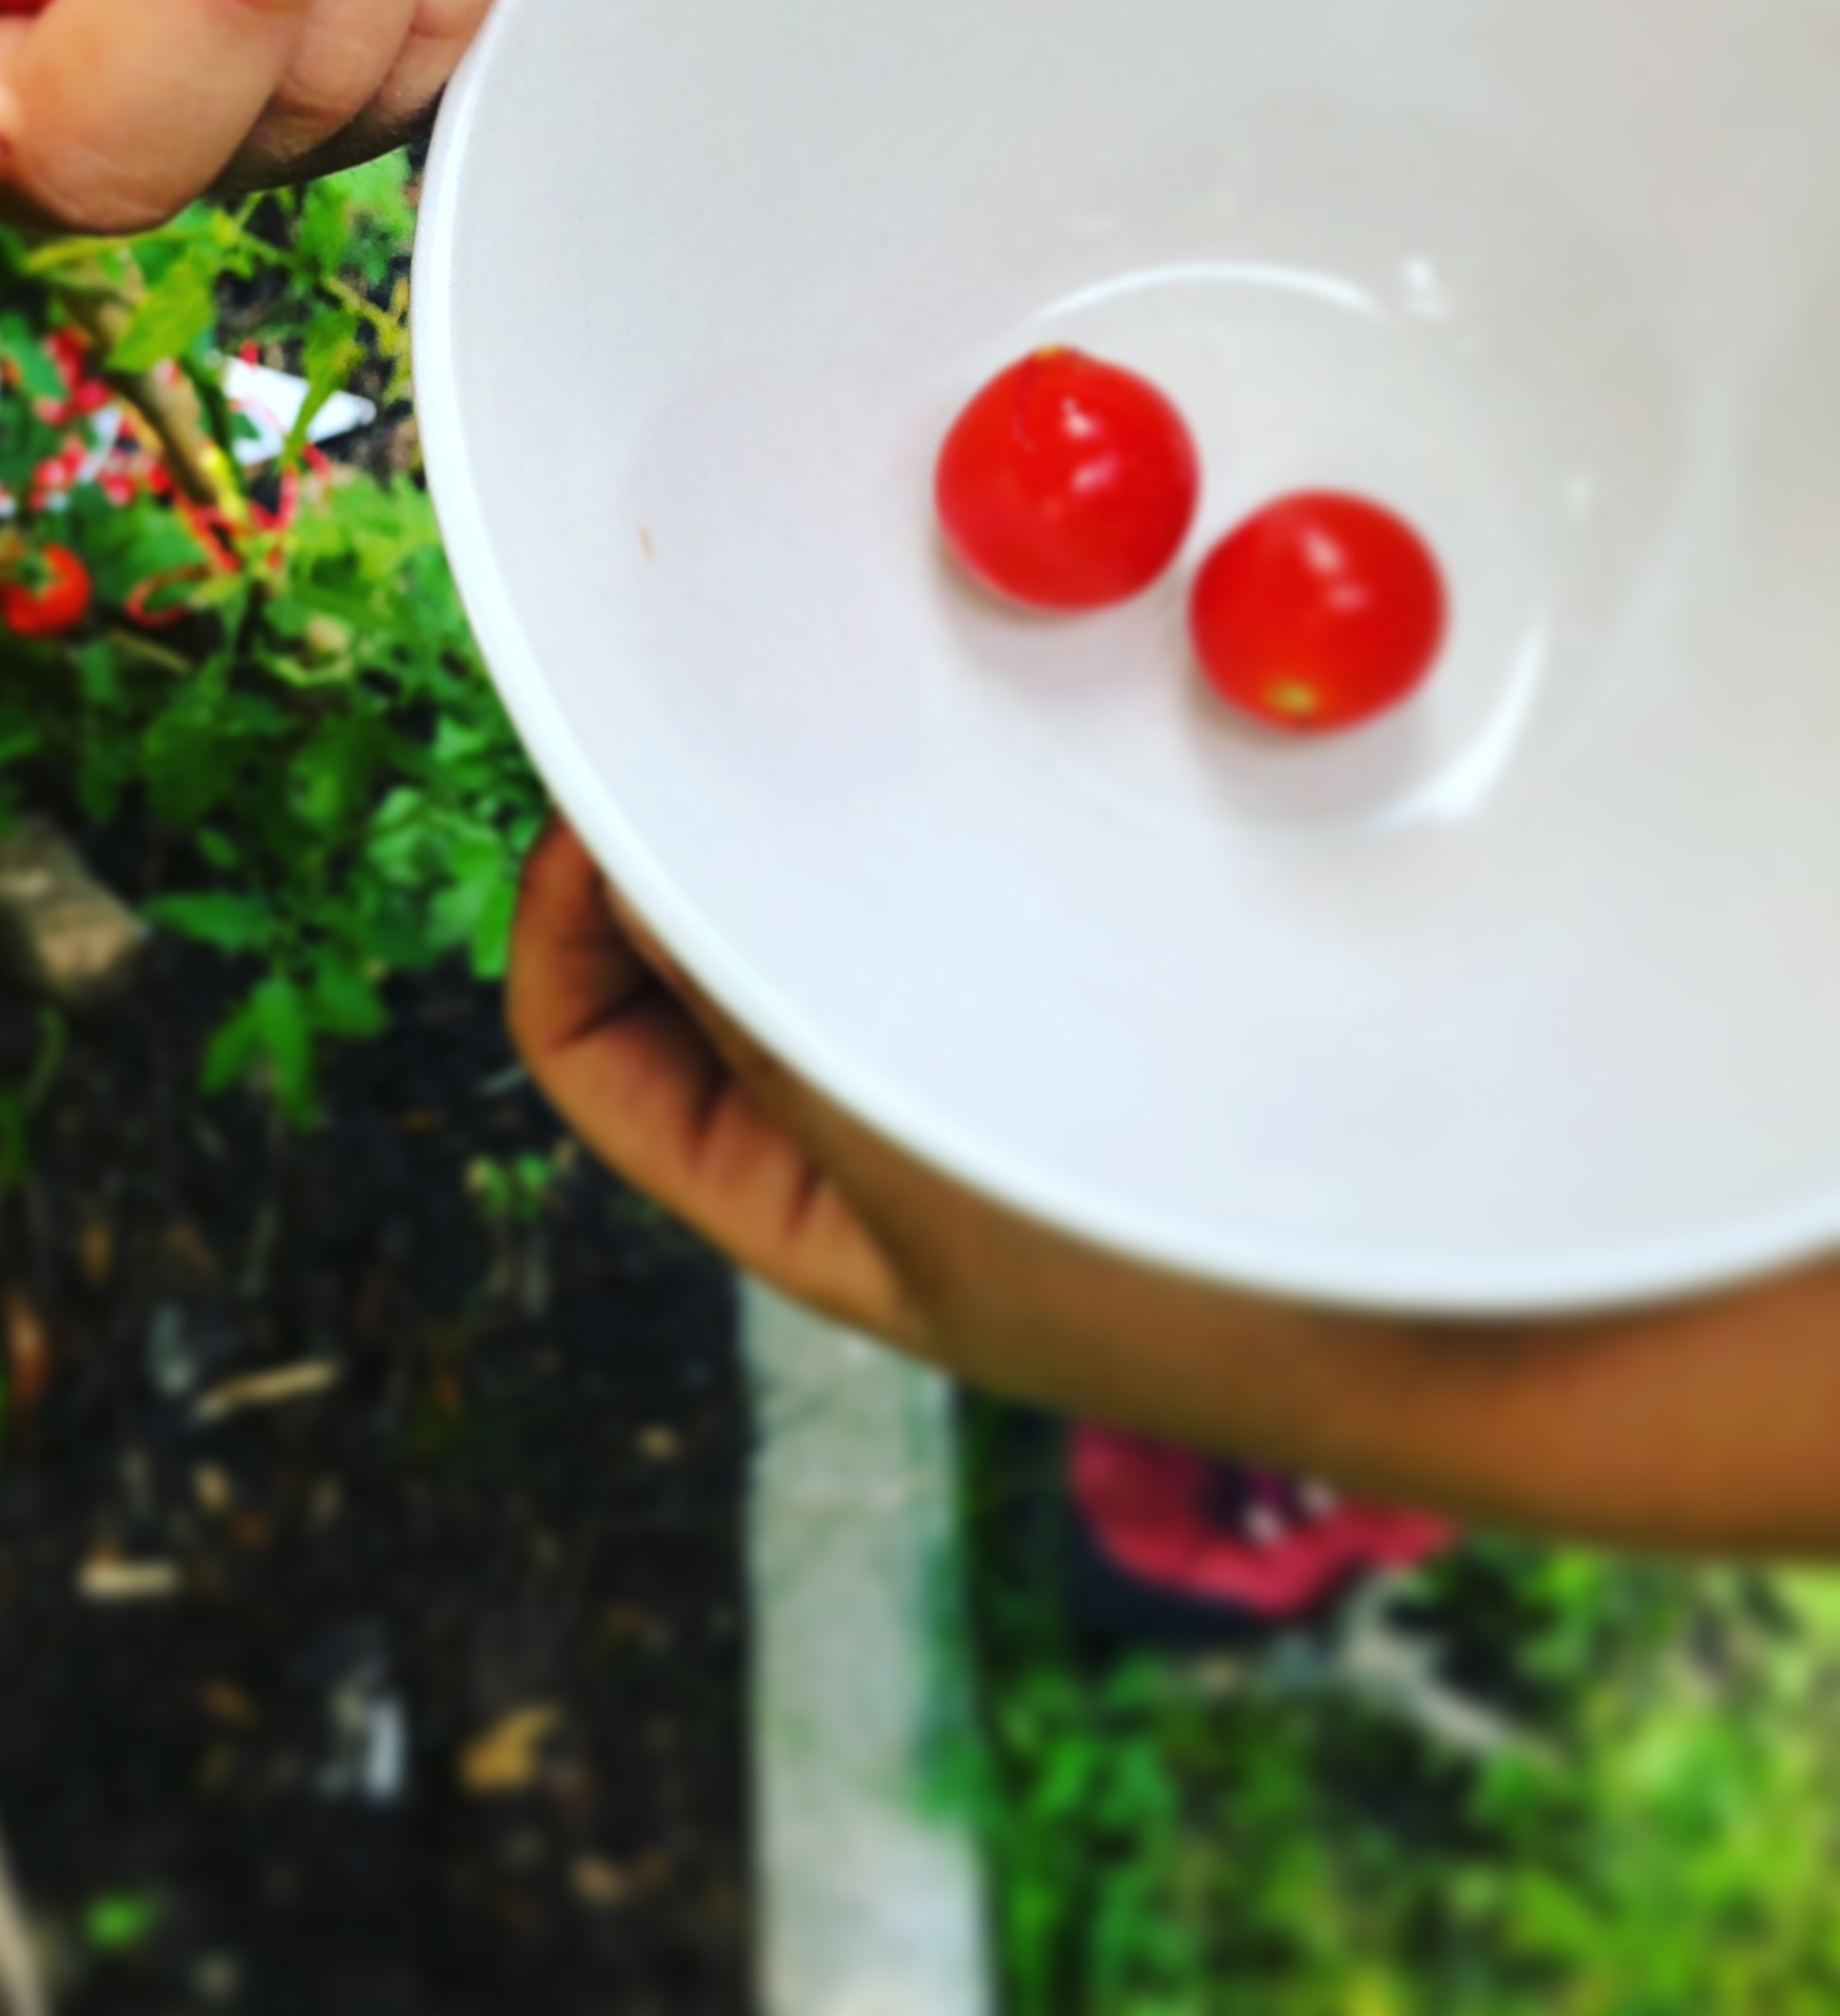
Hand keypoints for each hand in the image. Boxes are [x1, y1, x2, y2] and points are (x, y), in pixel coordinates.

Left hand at [507, 817, 1839, 1557]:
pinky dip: (947, 829)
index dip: (561, 928)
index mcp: (805, 1207)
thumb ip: (754, 1005)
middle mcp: (884, 1146)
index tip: (598, 810)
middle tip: (702, 711)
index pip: (601, 1058)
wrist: (1458, 1307)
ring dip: (820, 832)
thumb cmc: (1171, 1275)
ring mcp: (993, 1074)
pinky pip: (968, 898)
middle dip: (688, 855)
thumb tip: (626, 858)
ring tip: (840, 729)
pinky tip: (984, 762)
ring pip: (838, 923)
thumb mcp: (903, 1144)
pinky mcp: (1105, 1003)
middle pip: (704, 974)